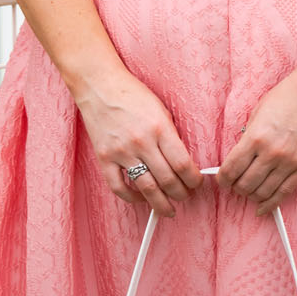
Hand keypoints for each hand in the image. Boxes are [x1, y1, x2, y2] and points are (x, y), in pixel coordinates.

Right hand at [73, 67, 203, 218]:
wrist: (100, 86)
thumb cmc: (133, 94)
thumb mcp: (160, 109)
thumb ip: (170, 136)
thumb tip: (182, 163)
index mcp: (159, 128)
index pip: (183, 165)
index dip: (193, 180)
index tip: (196, 183)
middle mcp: (142, 142)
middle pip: (168, 181)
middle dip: (181, 194)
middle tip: (185, 196)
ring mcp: (122, 152)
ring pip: (147, 189)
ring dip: (161, 204)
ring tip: (168, 209)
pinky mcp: (105, 158)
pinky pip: (119, 188)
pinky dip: (132, 198)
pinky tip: (142, 198)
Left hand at [216, 58, 296, 216]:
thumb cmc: (288, 95)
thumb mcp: (258, 111)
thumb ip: (248, 136)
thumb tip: (239, 157)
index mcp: (256, 136)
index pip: (231, 168)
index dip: (222, 179)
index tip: (221, 180)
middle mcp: (272, 153)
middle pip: (245, 184)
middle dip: (236, 188)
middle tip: (234, 185)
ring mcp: (290, 162)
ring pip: (263, 192)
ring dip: (252, 195)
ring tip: (248, 191)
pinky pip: (284, 193)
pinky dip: (271, 204)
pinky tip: (263, 207)